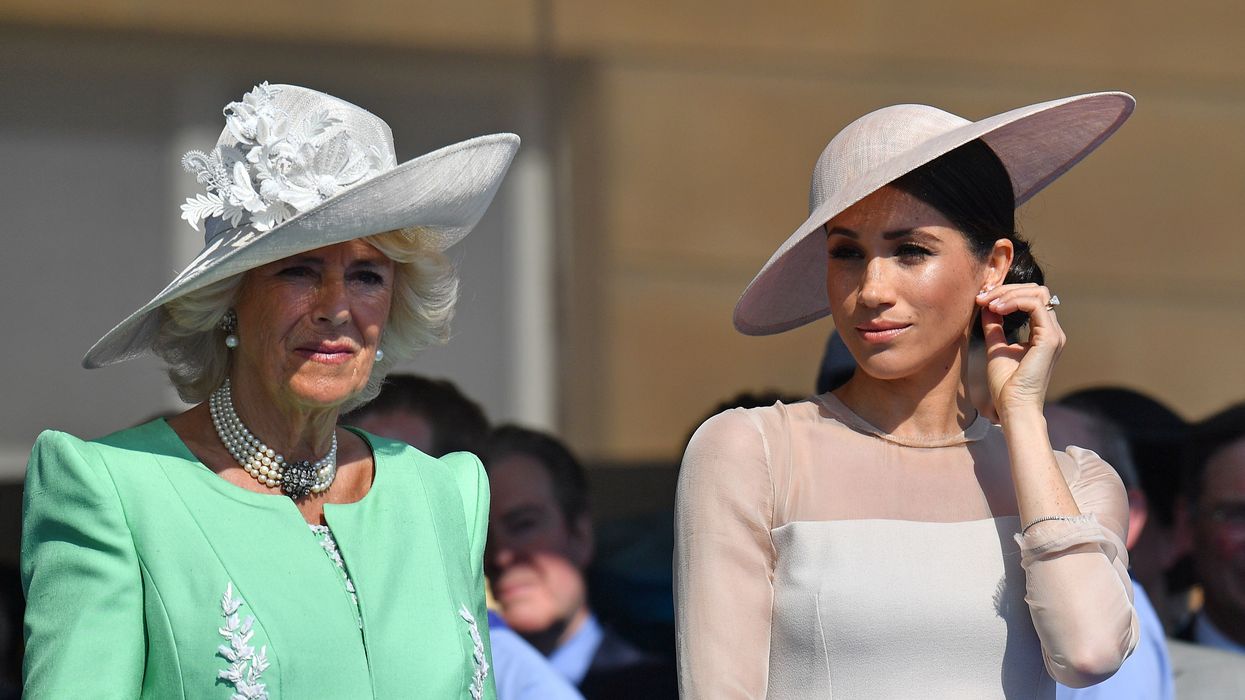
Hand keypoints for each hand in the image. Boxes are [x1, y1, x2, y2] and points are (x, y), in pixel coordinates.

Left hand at [975, 283, 1064, 419]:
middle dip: (1007, 289)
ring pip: (1037, 294)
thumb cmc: (1006, 385)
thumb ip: (994, 327)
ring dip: (1008, 293)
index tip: (982, 299)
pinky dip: (1014, 302)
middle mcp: (1052, 332)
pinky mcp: (1050, 339)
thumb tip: (986, 305)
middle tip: (982, 297)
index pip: (1031, 299)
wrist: (1014, 406)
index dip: (1006, 293)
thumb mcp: (996, 348)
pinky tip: (996, 309)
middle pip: (1036, 291)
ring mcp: (1053, 335)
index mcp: (1042, 334)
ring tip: (988, 303)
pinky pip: (1035, 305)